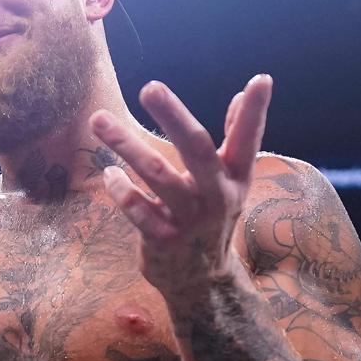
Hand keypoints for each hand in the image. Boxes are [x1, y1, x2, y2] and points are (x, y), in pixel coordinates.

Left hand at [90, 75, 271, 290]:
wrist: (203, 282)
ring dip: (126, 144)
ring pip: (156, 175)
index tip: (261, 79)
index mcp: (235, 178)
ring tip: (99, 119)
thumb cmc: (212, 218)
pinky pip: (136, 209)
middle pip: (197, 149)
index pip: (248, 139)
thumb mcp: (232, 182)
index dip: (256, 112)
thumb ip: (238, 137)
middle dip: (174, 116)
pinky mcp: (162, 240)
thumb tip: (248, 91)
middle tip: (151, 87)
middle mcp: (216, 196)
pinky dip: (120, 188)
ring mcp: (189, 220)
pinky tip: (110, 173)